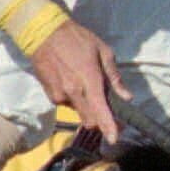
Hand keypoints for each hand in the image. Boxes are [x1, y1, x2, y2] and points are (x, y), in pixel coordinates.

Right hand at [29, 18, 130, 141]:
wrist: (43, 33)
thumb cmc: (76, 39)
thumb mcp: (103, 51)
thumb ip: (114, 77)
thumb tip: (127, 97)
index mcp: (88, 80)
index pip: (100, 112)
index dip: (109, 128)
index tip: (114, 138)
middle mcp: (73, 92)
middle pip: (90, 121)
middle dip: (101, 122)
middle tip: (110, 113)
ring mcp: (59, 96)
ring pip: (78, 112)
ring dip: (87, 107)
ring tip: (87, 86)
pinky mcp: (50, 95)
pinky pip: (67, 104)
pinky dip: (74, 100)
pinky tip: (73, 82)